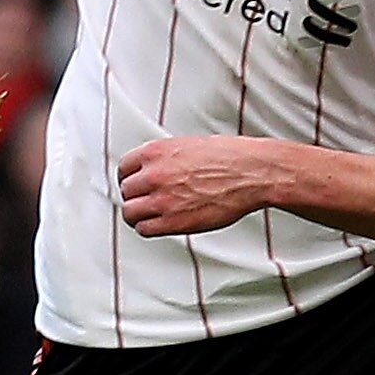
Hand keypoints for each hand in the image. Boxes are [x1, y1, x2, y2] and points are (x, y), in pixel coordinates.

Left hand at [117, 136, 288, 236]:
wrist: (250, 173)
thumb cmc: (229, 157)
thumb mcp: (188, 145)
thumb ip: (165, 158)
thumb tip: (154, 169)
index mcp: (156, 152)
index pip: (124, 168)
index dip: (129, 178)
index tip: (135, 185)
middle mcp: (154, 174)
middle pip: (126, 191)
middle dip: (135, 197)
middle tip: (144, 201)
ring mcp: (162, 199)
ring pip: (130, 213)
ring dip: (137, 215)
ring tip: (148, 216)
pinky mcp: (173, 221)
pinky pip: (145, 229)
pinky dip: (148, 228)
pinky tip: (159, 224)